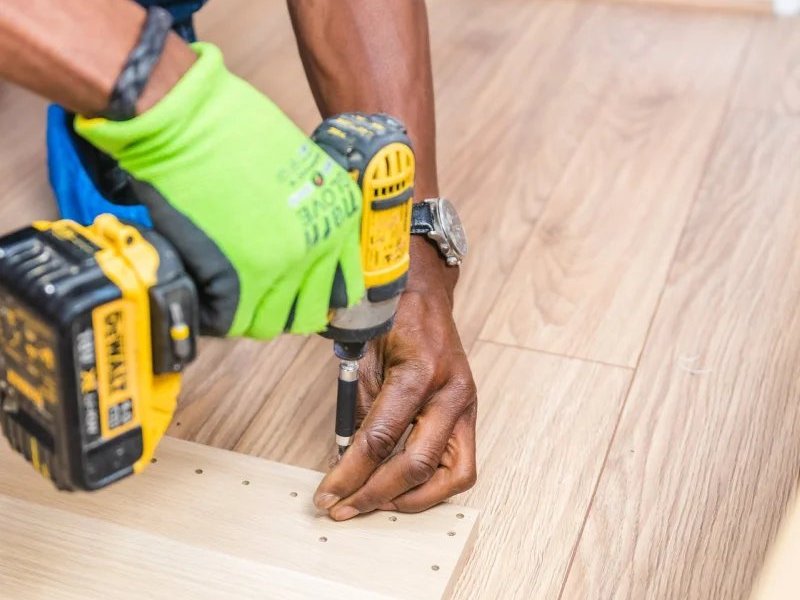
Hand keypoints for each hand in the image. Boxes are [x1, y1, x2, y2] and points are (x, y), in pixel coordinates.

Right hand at [75, 43, 363, 338]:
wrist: (187, 119)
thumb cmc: (231, 127)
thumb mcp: (297, 162)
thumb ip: (307, 208)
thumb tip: (297, 240)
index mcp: (338, 216)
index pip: (345, 284)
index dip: (320, 293)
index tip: (302, 293)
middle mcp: (318, 246)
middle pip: (310, 311)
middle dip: (284, 308)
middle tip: (260, 295)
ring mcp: (280, 266)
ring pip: (270, 323)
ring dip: (249, 313)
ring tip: (229, 292)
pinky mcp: (237, 279)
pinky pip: (230, 321)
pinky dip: (216, 313)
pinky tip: (206, 291)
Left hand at [314, 237, 477, 518]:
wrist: (425, 291)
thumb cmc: (392, 315)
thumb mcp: (363, 355)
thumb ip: (359, 408)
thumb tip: (347, 458)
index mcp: (420, 371)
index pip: (381, 438)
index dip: (350, 473)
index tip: (327, 494)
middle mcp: (451, 392)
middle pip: (417, 464)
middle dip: (375, 494)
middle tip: (344, 508)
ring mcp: (466, 404)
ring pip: (452, 475)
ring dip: (411, 498)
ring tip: (375, 503)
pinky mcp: (469, 413)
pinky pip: (460, 465)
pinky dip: (433, 484)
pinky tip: (403, 487)